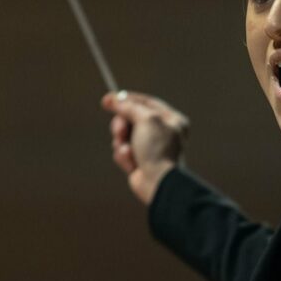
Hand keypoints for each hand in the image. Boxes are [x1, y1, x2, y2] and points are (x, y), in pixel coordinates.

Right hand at [100, 90, 189, 204]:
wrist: (157, 181)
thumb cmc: (157, 149)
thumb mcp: (145, 119)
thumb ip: (128, 107)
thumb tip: (113, 99)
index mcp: (171, 120)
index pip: (146, 102)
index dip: (127, 99)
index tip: (109, 99)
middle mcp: (162, 133)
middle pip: (131, 118)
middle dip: (122, 125)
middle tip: (119, 131)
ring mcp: (150, 148)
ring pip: (124, 136)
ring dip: (121, 142)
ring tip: (128, 151)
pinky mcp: (139, 161)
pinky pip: (122, 151)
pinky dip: (123, 156)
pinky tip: (131, 163)